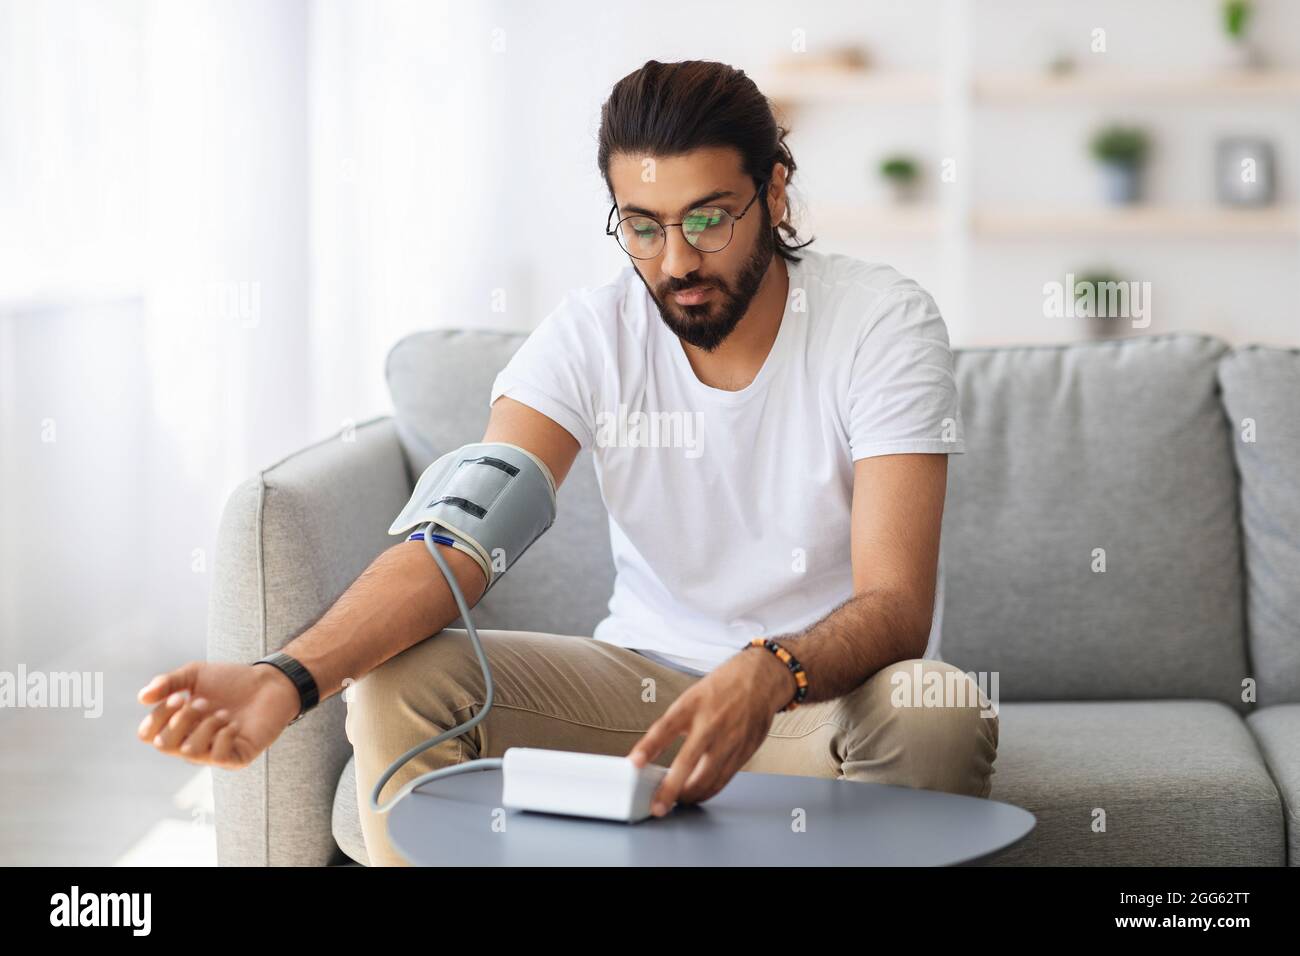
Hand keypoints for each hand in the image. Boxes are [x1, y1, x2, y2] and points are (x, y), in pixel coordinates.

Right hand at [135, 661, 301, 767]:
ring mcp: (212, 754)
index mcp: (176, 726)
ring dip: (206, 725)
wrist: (269, 682)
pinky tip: (235, 724)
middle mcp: (189, 743)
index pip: (148, 734)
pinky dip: (224, 735)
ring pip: (189, 751)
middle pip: (164, 744)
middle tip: (204, 701)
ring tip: (224, 712)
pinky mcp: (235, 759)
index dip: (158, 716)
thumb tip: (141, 697)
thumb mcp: (194, 675)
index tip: (179, 696)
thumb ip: (167, 683)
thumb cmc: (230, 680)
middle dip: (182, 719)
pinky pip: (217, 757)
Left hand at [626, 647, 794, 815]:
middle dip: (670, 789)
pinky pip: (723, 779)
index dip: (648, 747)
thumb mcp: (691, 697)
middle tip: (657, 806)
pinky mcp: (744, 752)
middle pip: (687, 762)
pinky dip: (707, 791)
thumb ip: (675, 724)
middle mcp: (711, 723)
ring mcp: (730, 739)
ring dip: (689, 796)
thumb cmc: (721, 688)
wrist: (760, 679)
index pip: (665, 728)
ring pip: (707, 778)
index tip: (634, 764)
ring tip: (675, 802)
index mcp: (692, 705)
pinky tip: (697, 794)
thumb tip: (651, 752)